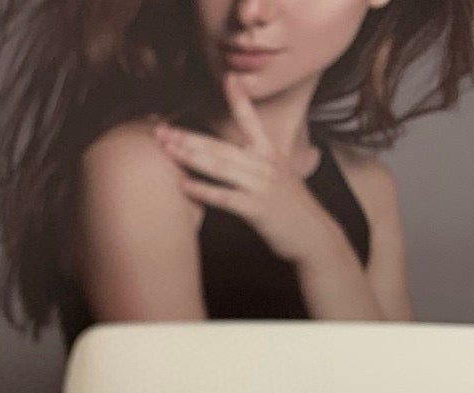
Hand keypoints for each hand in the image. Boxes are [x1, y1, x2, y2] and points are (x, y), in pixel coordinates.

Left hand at [154, 72, 347, 268]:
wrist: (313, 235)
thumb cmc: (289, 209)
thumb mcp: (276, 178)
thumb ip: (254, 166)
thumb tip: (229, 159)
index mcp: (269, 154)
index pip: (251, 120)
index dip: (239, 99)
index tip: (227, 77)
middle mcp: (265, 164)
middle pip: (221, 146)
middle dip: (189, 137)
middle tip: (161, 130)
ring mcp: (262, 185)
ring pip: (221, 166)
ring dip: (191, 157)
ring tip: (166, 150)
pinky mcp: (258, 208)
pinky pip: (226, 197)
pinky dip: (204, 191)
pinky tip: (184, 186)